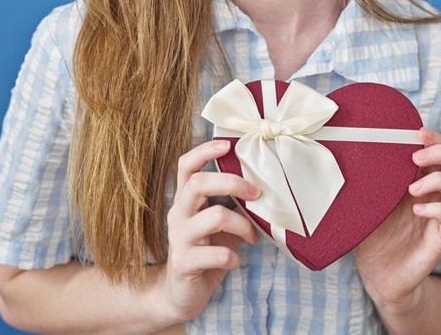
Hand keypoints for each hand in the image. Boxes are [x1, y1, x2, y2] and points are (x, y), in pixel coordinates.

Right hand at [154, 139, 260, 322]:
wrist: (180, 295)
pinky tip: (236, 262)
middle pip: (198, 184)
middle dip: (232, 183)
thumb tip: (262, 187)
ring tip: (252, 237)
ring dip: (243, 225)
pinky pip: (217, 254)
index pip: (186, 166)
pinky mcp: (185, 263)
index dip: (204, 151)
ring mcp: (179, 239)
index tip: (227, 145)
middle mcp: (178, 215)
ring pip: (215, 216)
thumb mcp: (217, 225)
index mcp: (185, 201)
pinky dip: (234, 257)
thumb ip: (230, 206)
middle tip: (256, 194)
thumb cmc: (205, 254)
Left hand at [352, 127, 440, 310]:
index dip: (435, 139)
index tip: (418, 132)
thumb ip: (367, 177)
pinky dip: (437, 209)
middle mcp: (437, 196)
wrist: (377, 275)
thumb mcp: (366, 201)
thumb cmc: (372, 233)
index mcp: (421, 181)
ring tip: (411, 188)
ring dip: (439, 180)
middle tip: (416, 157)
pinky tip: (416, 210)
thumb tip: (348, 148)